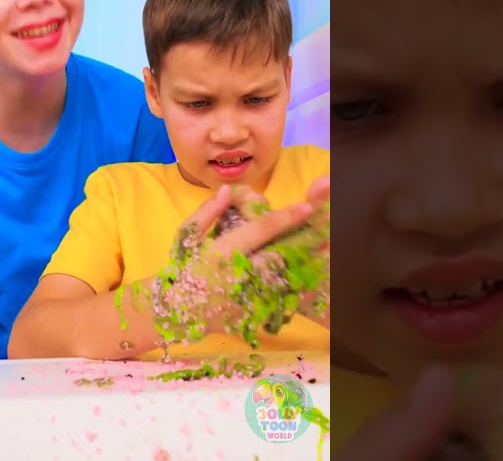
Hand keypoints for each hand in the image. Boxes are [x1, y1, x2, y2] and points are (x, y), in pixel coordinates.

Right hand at [131, 184, 324, 346]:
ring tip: (327, 252)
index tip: (307, 207)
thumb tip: (228, 190)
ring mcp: (247, 297)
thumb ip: (207, 212)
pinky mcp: (252, 313)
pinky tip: (311, 278)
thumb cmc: (181, 269)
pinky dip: (297, 288)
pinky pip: (280, 299)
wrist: (174, 312)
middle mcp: (239, 274)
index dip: (286, 217)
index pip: (260, 230)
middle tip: (329, 231)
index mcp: (223, 251)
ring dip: (307, 265)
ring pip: (285, 278)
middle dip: (306, 242)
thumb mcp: (186, 236)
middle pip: (281, 254)